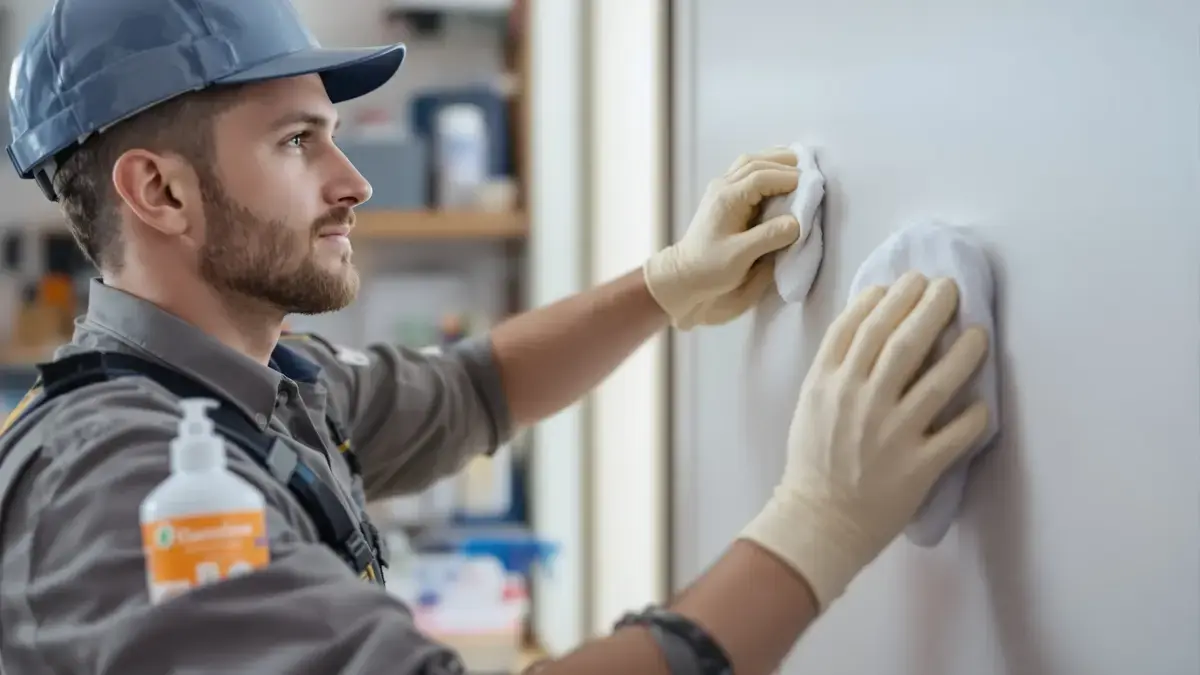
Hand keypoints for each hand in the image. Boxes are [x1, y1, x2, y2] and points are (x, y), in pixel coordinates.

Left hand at [644, 148, 802, 329]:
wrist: (682, 274)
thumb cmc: (709, 268)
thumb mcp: (741, 256)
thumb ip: (769, 237)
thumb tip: (797, 222)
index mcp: (727, 198)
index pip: (761, 177)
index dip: (788, 178)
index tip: (810, 185)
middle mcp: (722, 187)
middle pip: (756, 163)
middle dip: (784, 165)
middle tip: (809, 173)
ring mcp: (720, 189)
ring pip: (749, 163)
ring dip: (773, 162)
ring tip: (797, 167)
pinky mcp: (722, 196)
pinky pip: (745, 171)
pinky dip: (764, 168)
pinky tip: (777, 174)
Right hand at [740, 271, 990, 609]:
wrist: (818, 521)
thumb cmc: (814, 460)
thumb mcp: (811, 403)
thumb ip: (836, 368)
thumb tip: (869, 326)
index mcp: (828, 383)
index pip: (858, 327)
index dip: (885, 298)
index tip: (905, 283)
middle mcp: (860, 400)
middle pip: (900, 340)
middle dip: (928, 306)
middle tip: (948, 286)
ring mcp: (891, 432)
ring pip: (936, 380)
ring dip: (962, 351)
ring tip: (978, 331)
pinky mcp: (918, 465)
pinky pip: (957, 433)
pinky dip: (974, 416)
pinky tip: (983, 403)